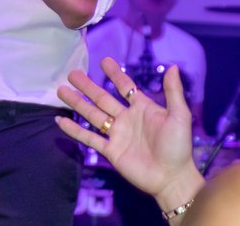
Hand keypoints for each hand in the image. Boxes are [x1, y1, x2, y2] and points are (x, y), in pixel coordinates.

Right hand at [55, 57, 203, 210]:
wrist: (172, 178)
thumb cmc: (178, 146)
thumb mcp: (179, 116)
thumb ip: (173, 92)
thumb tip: (172, 66)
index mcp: (142, 109)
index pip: (125, 87)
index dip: (115, 74)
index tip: (103, 61)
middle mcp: (126, 119)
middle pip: (102, 98)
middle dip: (87, 86)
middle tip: (72, 74)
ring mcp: (116, 135)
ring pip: (92, 115)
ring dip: (77, 103)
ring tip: (61, 91)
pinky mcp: (110, 151)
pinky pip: (88, 138)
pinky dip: (73, 130)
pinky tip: (60, 121)